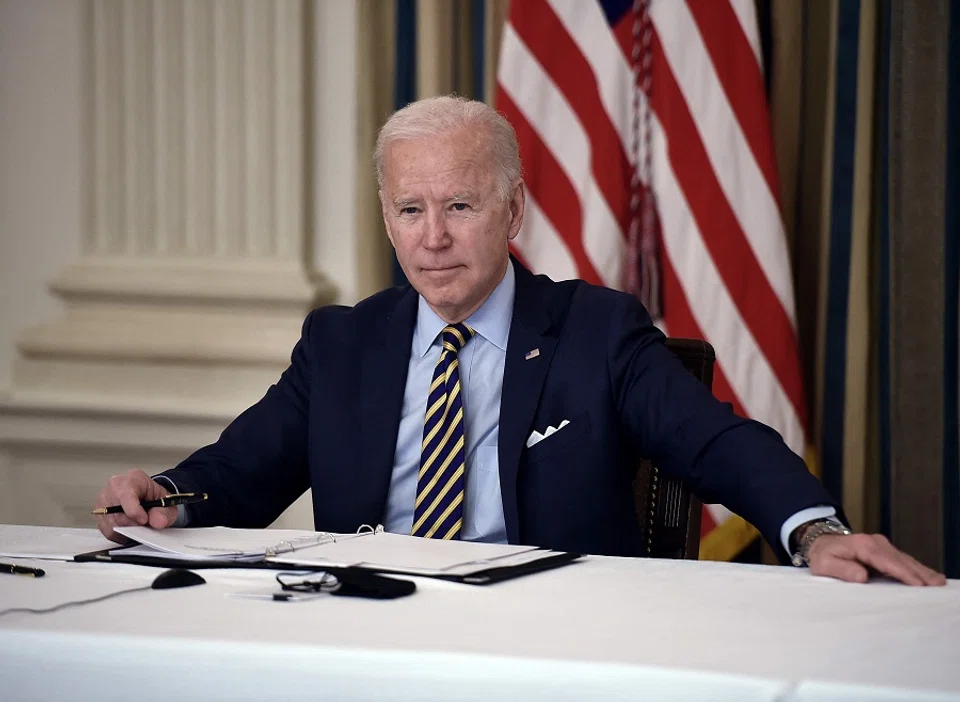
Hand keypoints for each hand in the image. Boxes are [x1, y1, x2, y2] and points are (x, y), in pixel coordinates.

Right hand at [95, 469, 178, 542]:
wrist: (149, 497)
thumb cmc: (154, 496)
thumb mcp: (166, 502)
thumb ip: (163, 512)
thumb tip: (157, 522)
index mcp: (133, 479)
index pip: (126, 496)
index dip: (134, 512)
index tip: (144, 520)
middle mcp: (114, 487)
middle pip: (116, 512)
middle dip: (132, 524)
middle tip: (144, 526)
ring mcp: (104, 499)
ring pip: (110, 523)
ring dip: (125, 531)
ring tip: (138, 527)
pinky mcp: (100, 512)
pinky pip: (106, 530)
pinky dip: (119, 534)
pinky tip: (129, 531)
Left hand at [807, 532, 946, 584]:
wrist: (820, 541)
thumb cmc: (822, 555)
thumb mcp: (824, 564)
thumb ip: (843, 570)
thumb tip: (863, 576)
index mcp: (862, 546)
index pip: (887, 562)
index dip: (904, 573)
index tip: (919, 585)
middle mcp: (875, 543)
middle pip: (901, 560)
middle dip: (920, 573)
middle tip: (937, 585)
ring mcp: (881, 545)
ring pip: (905, 559)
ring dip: (921, 571)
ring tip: (938, 582)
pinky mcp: (883, 549)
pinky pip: (902, 560)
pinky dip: (915, 568)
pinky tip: (927, 576)